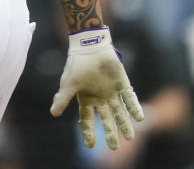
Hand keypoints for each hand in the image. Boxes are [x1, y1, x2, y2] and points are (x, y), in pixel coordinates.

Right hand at [50, 28, 143, 149]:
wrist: (90, 46)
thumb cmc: (77, 64)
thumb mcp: (68, 83)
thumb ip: (62, 98)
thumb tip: (53, 113)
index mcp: (86, 100)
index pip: (87, 120)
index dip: (88, 132)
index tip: (90, 145)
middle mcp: (100, 99)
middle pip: (106, 120)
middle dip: (110, 133)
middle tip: (114, 147)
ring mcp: (112, 93)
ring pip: (120, 112)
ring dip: (124, 124)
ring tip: (130, 137)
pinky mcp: (123, 84)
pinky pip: (130, 98)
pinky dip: (134, 108)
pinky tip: (139, 118)